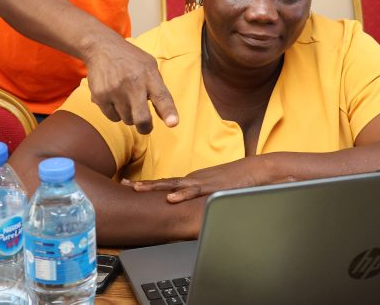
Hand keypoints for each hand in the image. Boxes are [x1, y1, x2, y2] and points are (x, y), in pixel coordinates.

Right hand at [83, 35, 177, 134]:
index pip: (162, 96)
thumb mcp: (149, 66)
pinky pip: (113, 117)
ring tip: (126, 100)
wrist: (101, 48)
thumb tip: (166, 116)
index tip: (173, 123)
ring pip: (127, 120)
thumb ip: (158, 88)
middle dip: (145, 127)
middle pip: (142, 118)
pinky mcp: (100, 96)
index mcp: (149, 75)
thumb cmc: (130, 59)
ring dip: (129, 116)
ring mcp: (115, 90)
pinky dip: (116, 113)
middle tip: (145, 126)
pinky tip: (115, 99)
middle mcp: (132, 83)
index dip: (168, 112)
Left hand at [127, 156, 287, 202]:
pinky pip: (194, 191)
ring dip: (154, 187)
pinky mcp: (212, 186)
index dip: (148, 185)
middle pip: (163, 182)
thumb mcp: (214, 190)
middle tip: (123, 185)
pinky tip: (170, 198)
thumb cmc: (237, 181)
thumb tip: (190, 208)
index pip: (166, 182)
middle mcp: (193, 179)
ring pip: (173, 184)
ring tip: (137, 189)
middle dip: (143, 184)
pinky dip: (182, 194)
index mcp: (193, 180)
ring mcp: (201, 181)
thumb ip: (202, 197)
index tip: (130, 185)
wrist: (256, 171)